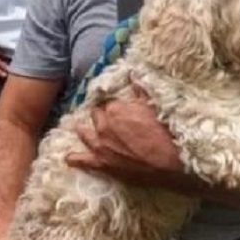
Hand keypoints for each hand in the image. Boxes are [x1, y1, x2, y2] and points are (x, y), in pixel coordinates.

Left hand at [66, 96, 185, 184]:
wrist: (171, 162)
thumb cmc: (165, 132)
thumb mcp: (153, 107)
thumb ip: (140, 91)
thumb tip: (132, 75)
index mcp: (115, 109)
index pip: (109, 103)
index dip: (115, 107)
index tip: (120, 110)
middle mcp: (103, 125)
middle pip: (96, 116)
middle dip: (101, 117)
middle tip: (110, 121)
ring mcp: (100, 145)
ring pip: (85, 133)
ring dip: (84, 131)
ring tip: (82, 129)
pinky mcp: (102, 164)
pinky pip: (82, 160)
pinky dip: (74, 159)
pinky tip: (68, 158)